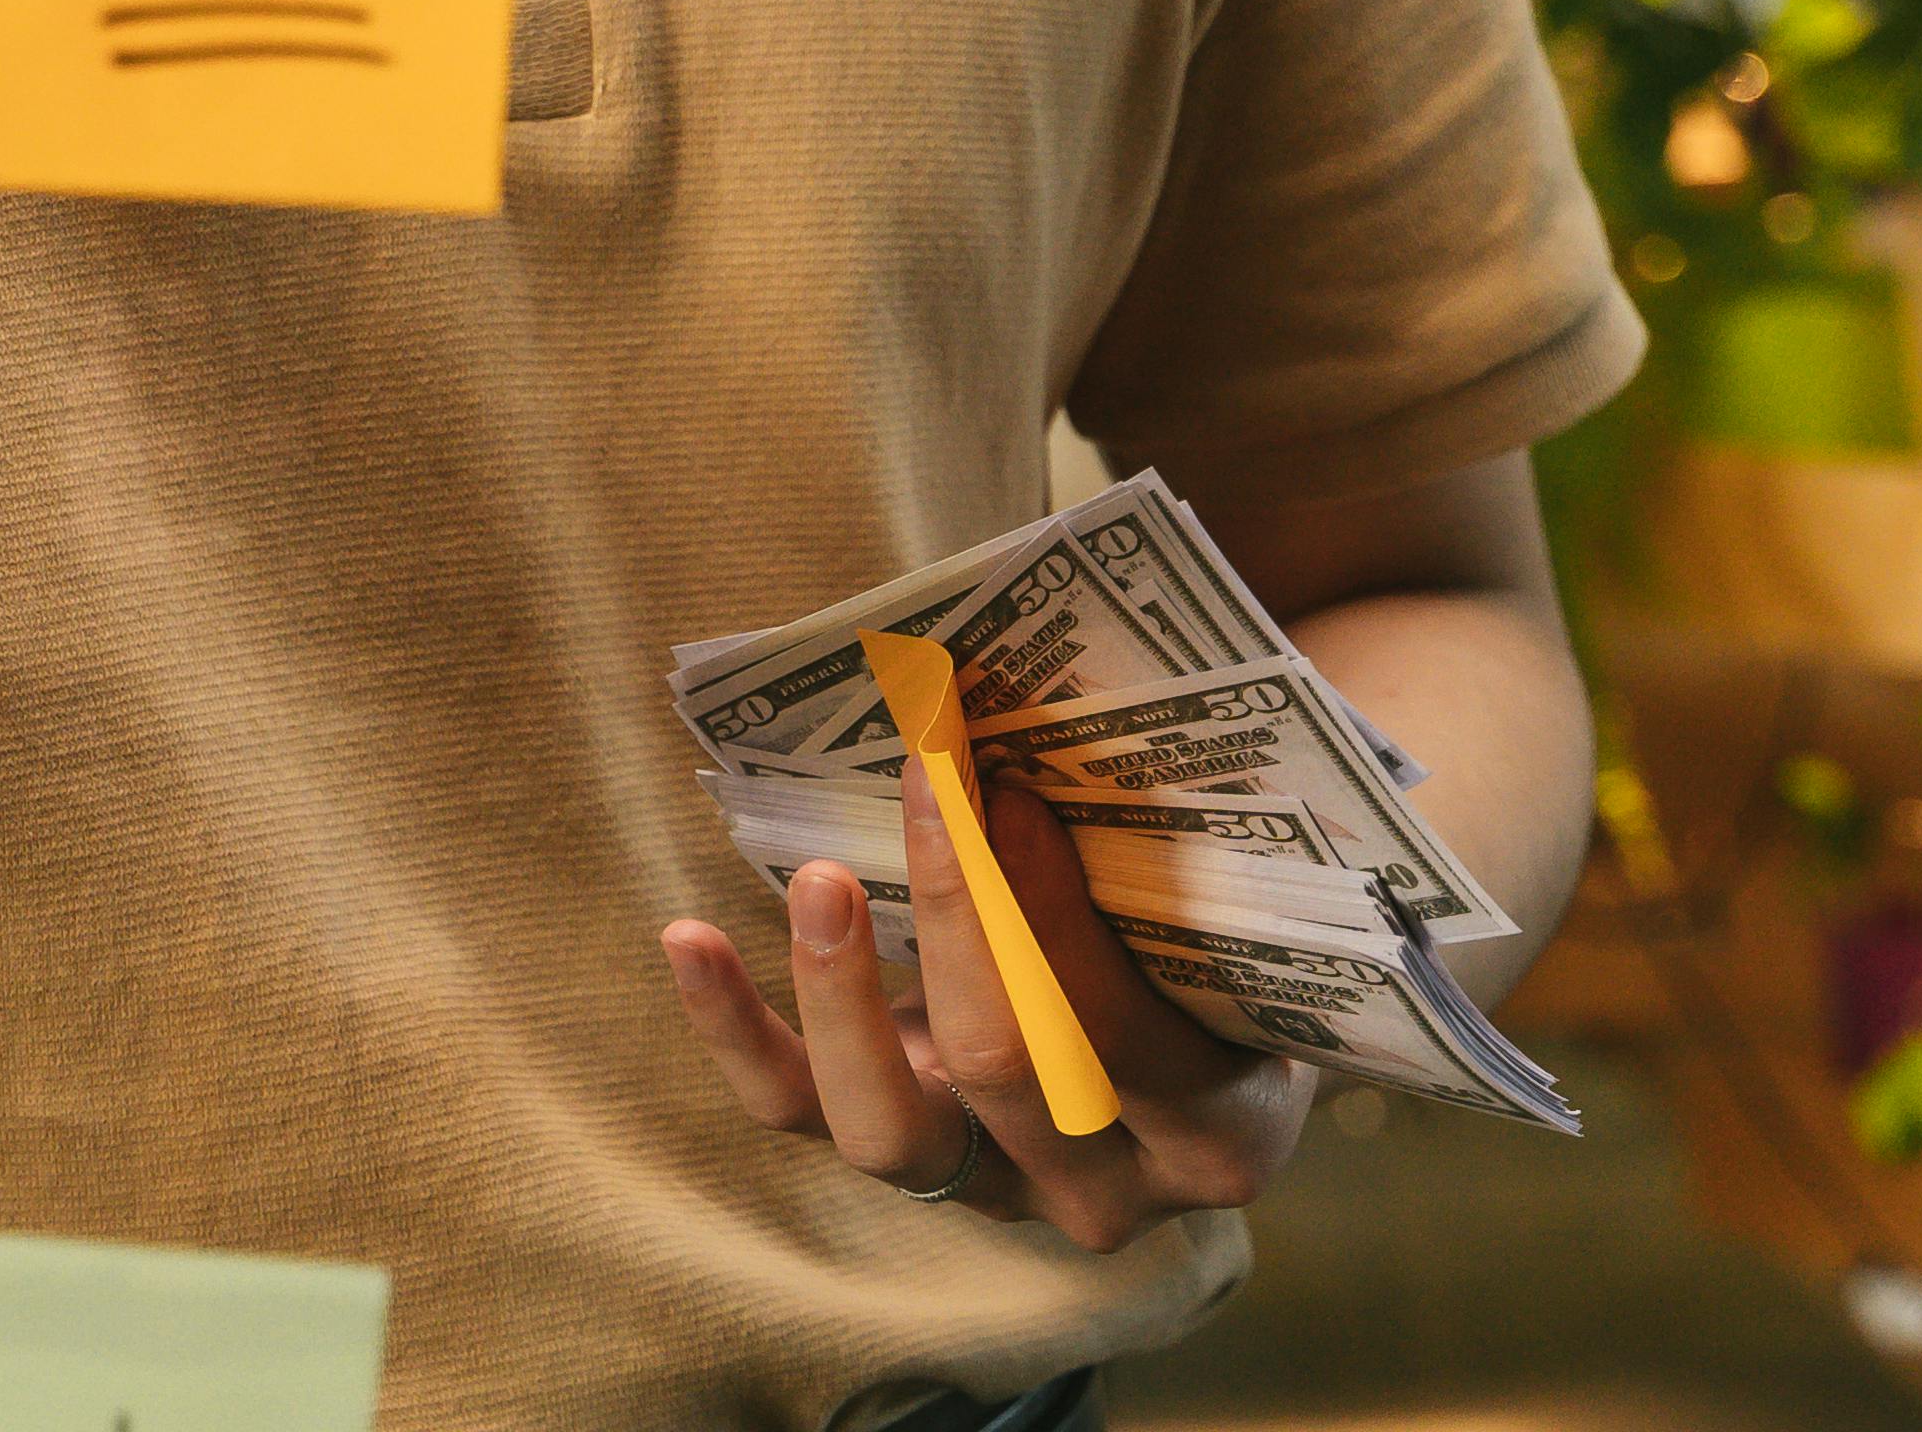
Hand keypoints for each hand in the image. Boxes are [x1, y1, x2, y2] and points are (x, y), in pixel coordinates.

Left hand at [655, 758, 1315, 1249]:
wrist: (1199, 1048)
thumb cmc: (1225, 953)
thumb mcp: (1232, 926)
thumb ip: (1171, 864)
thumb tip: (1046, 729)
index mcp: (1217, 1139)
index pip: (1127, 1041)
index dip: (1058, 922)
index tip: (1014, 791)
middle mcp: (1100, 1192)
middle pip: (1010, 1074)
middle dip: (963, 916)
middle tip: (933, 780)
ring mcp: (988, 1187)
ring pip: (885, 1127)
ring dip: (841, 992)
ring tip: (816, 876)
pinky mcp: (897, 1153)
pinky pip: (794, 1110)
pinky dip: (734, 1028)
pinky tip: (688, 935)